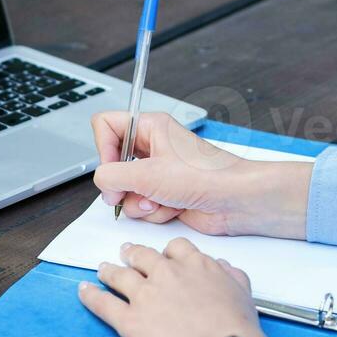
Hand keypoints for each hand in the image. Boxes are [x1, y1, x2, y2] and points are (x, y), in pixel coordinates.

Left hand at [77, 238, 268, 336]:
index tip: (164, 256)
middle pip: (142, 256)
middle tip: (127, 253)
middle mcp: (166, 274)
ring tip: (103, 269)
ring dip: (109, 271)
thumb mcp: (242, 291)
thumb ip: (230, 274)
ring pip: (119, 275)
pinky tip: (83, 291)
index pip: (175, 247)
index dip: (167, 251)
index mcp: (194, 264)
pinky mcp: (130, 320)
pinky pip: (103, 304)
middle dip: (132, 254)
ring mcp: (145, 295)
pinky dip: (90, 296)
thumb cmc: (235, 329)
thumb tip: (222, 267)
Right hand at [90, 111, 310, 238]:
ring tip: (161, 199)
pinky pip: (142, 206)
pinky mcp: (165, 195)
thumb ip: (112, 176)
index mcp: (150, 127)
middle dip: (121, 184)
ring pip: (126, 190)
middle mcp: (153, 147)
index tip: (111, 167)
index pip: (106, 125)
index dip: (103, 148)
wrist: (235, 200)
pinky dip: (154, 211)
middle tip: (130, 191)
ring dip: (140, 201)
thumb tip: (100, 181)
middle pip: (113, 164)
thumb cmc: (206, 175)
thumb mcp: (148, 174)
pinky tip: (174, 208)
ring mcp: (159, 173)